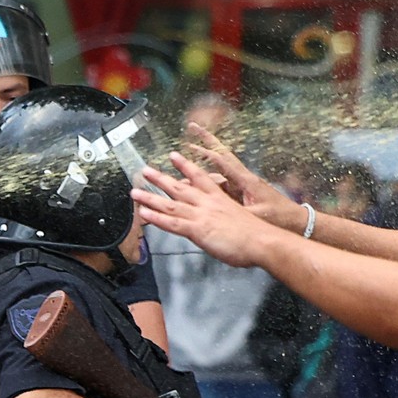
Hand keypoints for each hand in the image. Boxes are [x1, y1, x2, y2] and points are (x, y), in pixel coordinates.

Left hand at [132, 153, 277, 267]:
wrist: (263, 241)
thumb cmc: (257, 234)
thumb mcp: (241, 219)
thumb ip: (226, 217)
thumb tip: (219, 222)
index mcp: (219, 199)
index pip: (199, 177)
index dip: (185, 166)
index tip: (174, 156)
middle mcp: (208, 203)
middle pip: (179, 187)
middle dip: (160, 178)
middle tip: (145, 171)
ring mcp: (201, 215)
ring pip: (170, 204)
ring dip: (151, 198)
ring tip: (135, 192)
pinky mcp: (198, 230)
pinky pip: (173, 223)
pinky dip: (157, 218)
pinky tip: (144, 214)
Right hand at [181, 122, 303, 230]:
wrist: (296, 221)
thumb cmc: (279, 218)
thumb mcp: (257, 216)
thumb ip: (237, 212)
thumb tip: (219, 210)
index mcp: (245, 181)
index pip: (221, 160)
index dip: (204, 148)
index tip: (191, 135)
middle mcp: (243, 178)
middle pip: (220, 156)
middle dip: (205, 142)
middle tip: (191, 128)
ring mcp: (243, 186)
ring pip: (219, 172)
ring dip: (202, 167)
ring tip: (183, 167)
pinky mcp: (244, 194)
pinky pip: (222, 185)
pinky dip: (209, 182)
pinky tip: (198, 186)